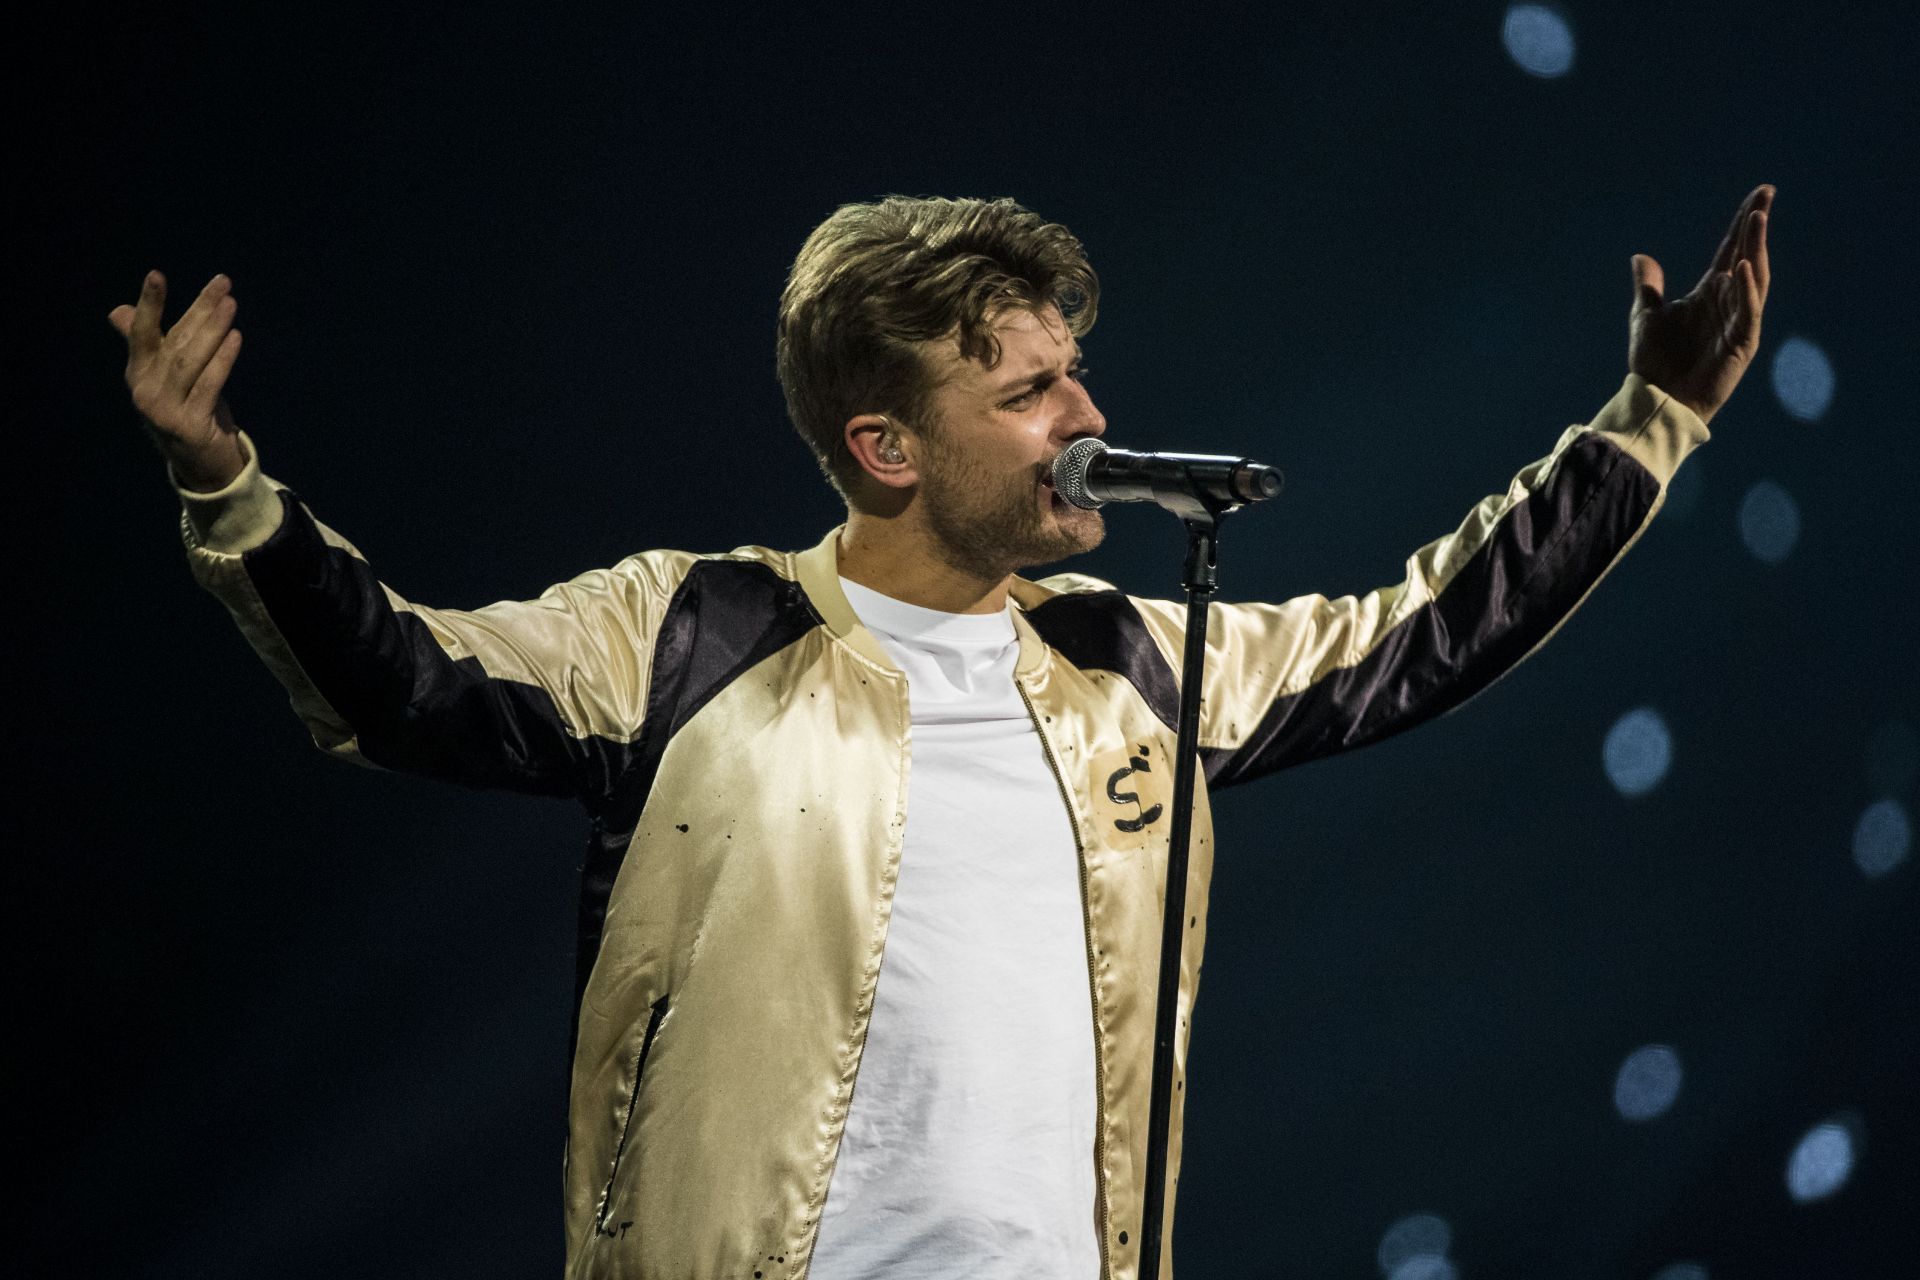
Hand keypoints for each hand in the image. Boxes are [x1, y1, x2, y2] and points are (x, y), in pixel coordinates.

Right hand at [109, 271, 247, 489]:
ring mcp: (164, 409)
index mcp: (138, 373)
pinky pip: (208, 385)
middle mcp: (145, 389)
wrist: (200, 463)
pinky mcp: (188, 425)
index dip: (150, 304)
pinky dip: (222, 359)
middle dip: (200, 310)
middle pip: (175, 341)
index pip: (143, 332)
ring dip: (213, 330)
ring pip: (190, 361)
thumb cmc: (186, 409)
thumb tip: (119, 310)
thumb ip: (148, 344)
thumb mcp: (167, 376)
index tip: (156, 274)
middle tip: (223, 283)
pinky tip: (235, 337)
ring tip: (231, 305)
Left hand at [1628, 184, 1773, 425]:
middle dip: (1755, 228)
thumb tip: (1641, 256)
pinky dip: (1746, 290)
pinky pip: (1747, 312)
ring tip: (1756, 220)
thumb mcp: (1646, 316)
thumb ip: (1649, 286)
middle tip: (1765, 196)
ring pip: (1753, 279)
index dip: (1743, 223)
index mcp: (1709, 293)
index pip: (1731, 250)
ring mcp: (1738, 322)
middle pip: (1747, 256)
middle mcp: (1728, 302)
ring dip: (1754, 249)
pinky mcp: (1741, 344)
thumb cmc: (1655, 362)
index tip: (1760, 194)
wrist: (1657, 399)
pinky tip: (1742, 268)